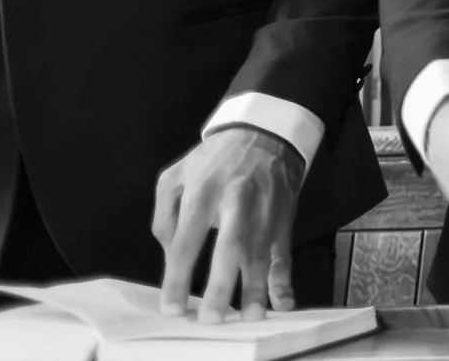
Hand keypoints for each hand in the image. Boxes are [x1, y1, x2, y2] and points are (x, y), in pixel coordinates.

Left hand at [153, 126, 303, 322]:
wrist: (266, 131)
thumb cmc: (215, 159)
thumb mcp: (175, 175)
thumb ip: (164, 216)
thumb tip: (171, 256)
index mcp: (204, 190)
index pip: (187, 240)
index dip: (177, 276)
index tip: (171, 307)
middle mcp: (237, 200)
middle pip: (230, 246)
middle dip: (222, 284)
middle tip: (211, 317)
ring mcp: (266, 209)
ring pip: (261, 253)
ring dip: (256, 287)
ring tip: (249, 316)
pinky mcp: (284, 216)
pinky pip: (284, 251)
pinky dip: (284, 278)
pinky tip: (282, 302)